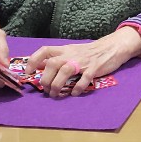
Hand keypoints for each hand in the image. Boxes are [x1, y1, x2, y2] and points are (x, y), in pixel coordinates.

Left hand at [26, 28, 140, 98]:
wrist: (112, 47)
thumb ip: (57, 58)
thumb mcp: (71, 51)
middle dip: (46, 79)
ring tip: (56, 95)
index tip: (28, 73)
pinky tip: (74, 93)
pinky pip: (83, 79)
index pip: (44, 51)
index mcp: (64, 49)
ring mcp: (83, 61)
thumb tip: (39, 67)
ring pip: (65, 71)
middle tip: (46, 90)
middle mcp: (71, 54)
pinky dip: (77, 88)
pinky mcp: (94, 68)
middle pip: (52, 64)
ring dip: (57, 85)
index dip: (34, 61)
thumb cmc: (89, 52)